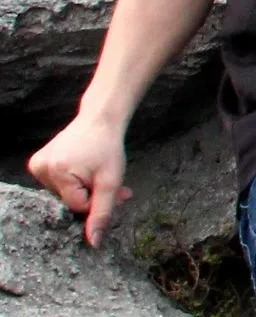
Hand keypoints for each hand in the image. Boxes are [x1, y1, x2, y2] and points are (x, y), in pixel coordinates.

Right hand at [27, 116, 132, 247]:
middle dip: (91, 195)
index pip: (77, 206)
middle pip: (69, 200)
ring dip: (84, 188)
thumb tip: (93, 243)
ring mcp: (37, 165)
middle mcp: (42, 168)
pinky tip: (82, 166)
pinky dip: (73, 181)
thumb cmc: (108, 147)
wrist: (101, 119)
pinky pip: (57, 184)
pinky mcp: (38, 162)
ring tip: (96, 170)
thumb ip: (103, 212)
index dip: (96, 198)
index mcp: (57, 172)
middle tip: (108, 181)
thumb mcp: (111, 181)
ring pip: (64, 193)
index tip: (109, 185)